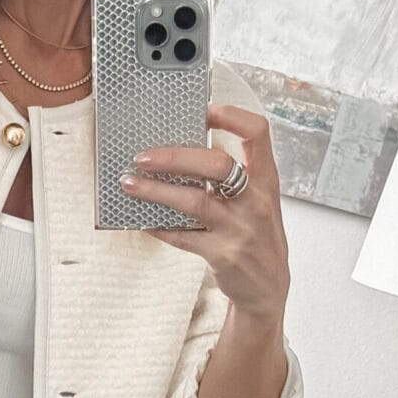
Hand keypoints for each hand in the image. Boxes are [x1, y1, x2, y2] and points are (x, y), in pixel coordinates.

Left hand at [121, 105, 290, 324]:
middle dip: (176, 156)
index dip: (231, 116)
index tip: (203, 111)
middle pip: (218, 164)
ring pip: (194, 201)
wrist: (268, 287)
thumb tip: (182, 150)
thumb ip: (233, 175)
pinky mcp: (223, 255)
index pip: (258, 133)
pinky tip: (141, 220)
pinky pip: (183, 237)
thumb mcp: (257, 200)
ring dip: (156, 191)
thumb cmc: (257, 235)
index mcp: (266, 179)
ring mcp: (240, 229)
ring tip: (129, 184)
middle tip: (143, 156)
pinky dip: (159, 226)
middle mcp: (256, 200)